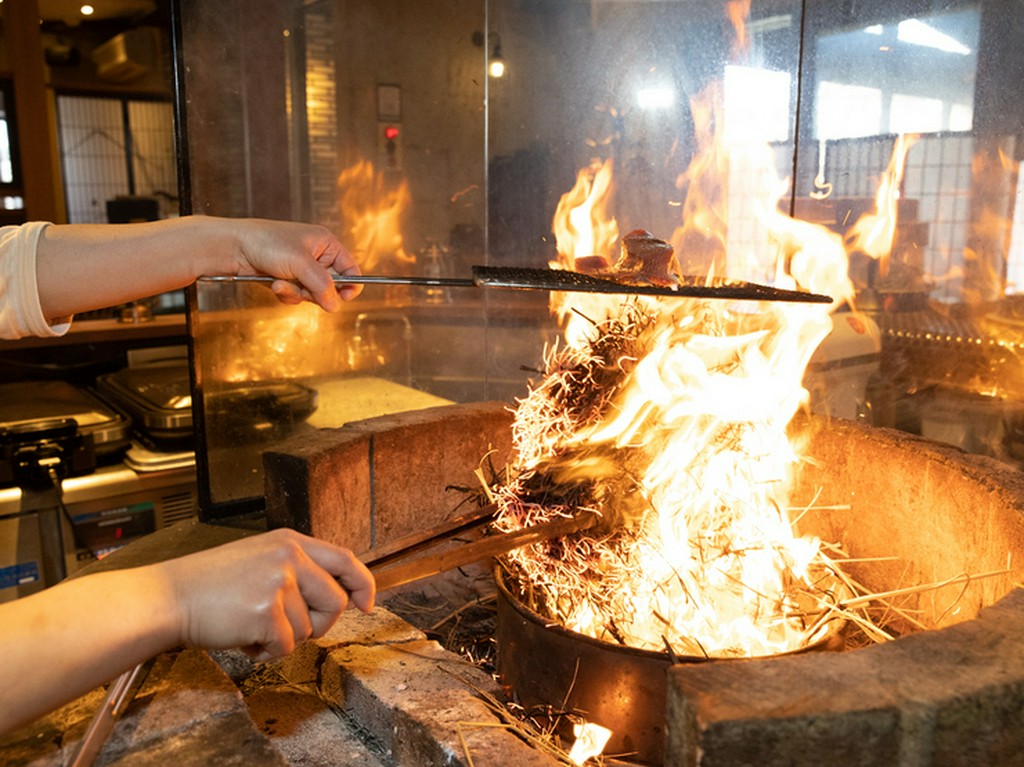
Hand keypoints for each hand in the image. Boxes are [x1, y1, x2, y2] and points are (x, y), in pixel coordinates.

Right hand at [156, 529, 374, 661]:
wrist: (170, 598)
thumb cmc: (210, 585)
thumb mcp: (260, 559)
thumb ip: (298, 571)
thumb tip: (337, 598)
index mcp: (290, 542)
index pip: (344, 560)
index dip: (362, 584)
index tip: (366, 604)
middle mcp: (290, 557)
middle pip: (335, 602)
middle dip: (319, 625)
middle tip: (288, 629)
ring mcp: (279, 583)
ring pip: (309, 630)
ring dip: (284, 638)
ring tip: (252, 626)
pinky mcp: (267, 611)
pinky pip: (286, 646)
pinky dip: (266, 651)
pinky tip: (243, 637)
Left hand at [231, 219, 363, 310]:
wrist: (233, 247)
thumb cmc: (266, 243)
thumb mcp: (300, 263)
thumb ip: (322, 285)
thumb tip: (335, 305)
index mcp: (326, 244)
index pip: (350, 270)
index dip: (349, 286)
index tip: (342, 298)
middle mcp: (316, 256)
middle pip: (332, 286)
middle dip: (316, 291)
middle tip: (305, 289)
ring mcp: (301, 269)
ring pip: (313, 294)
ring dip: (298, 293)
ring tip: (281, 283)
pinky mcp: (287, 279)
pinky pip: (297, 296)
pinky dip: (287, 294)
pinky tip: (274, 285)